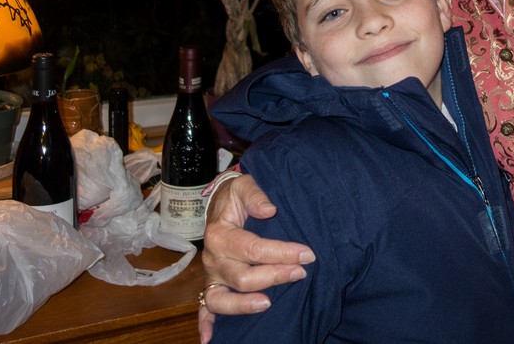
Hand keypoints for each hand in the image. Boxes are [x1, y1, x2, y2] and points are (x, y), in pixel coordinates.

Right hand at [198, 174, 314, 342]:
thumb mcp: (245, 185)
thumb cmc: (236, 196)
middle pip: (242, 278)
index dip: (282, 253)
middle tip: (301, 272)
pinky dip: (206, 324)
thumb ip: (256, 195)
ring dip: (245, 304)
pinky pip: (205, 309)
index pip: (253, 249)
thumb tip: (270, 210)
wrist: (220, 203)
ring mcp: (211, 276)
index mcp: (220, 233)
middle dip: (275, 276)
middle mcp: (213, 258)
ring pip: (222, 300)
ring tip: (269, 303)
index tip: (307, 254)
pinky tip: (211, 338)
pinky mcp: (211, 286)